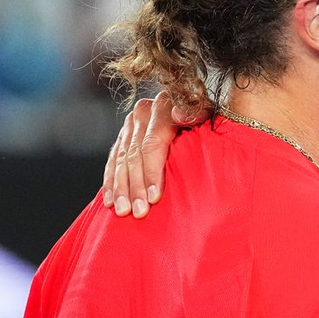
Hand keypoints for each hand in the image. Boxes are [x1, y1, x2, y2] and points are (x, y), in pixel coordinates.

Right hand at [102, 91, 195, 216]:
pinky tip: (110, 201)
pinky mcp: (123, 135)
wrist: (198, 110)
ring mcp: (131, 123)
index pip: (152, 143)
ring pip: (121, 159)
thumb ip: (195, 113)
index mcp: (163, 105)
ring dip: (121, 188)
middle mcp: (143, 112)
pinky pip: (113, 160)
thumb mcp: (207, 114)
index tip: (155, 198)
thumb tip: (180, 114)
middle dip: (136, 186)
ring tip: (124, 211)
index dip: (152, 172)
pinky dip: (111, 182)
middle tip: (139, 212)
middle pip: (135, 154)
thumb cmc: (208, 121)